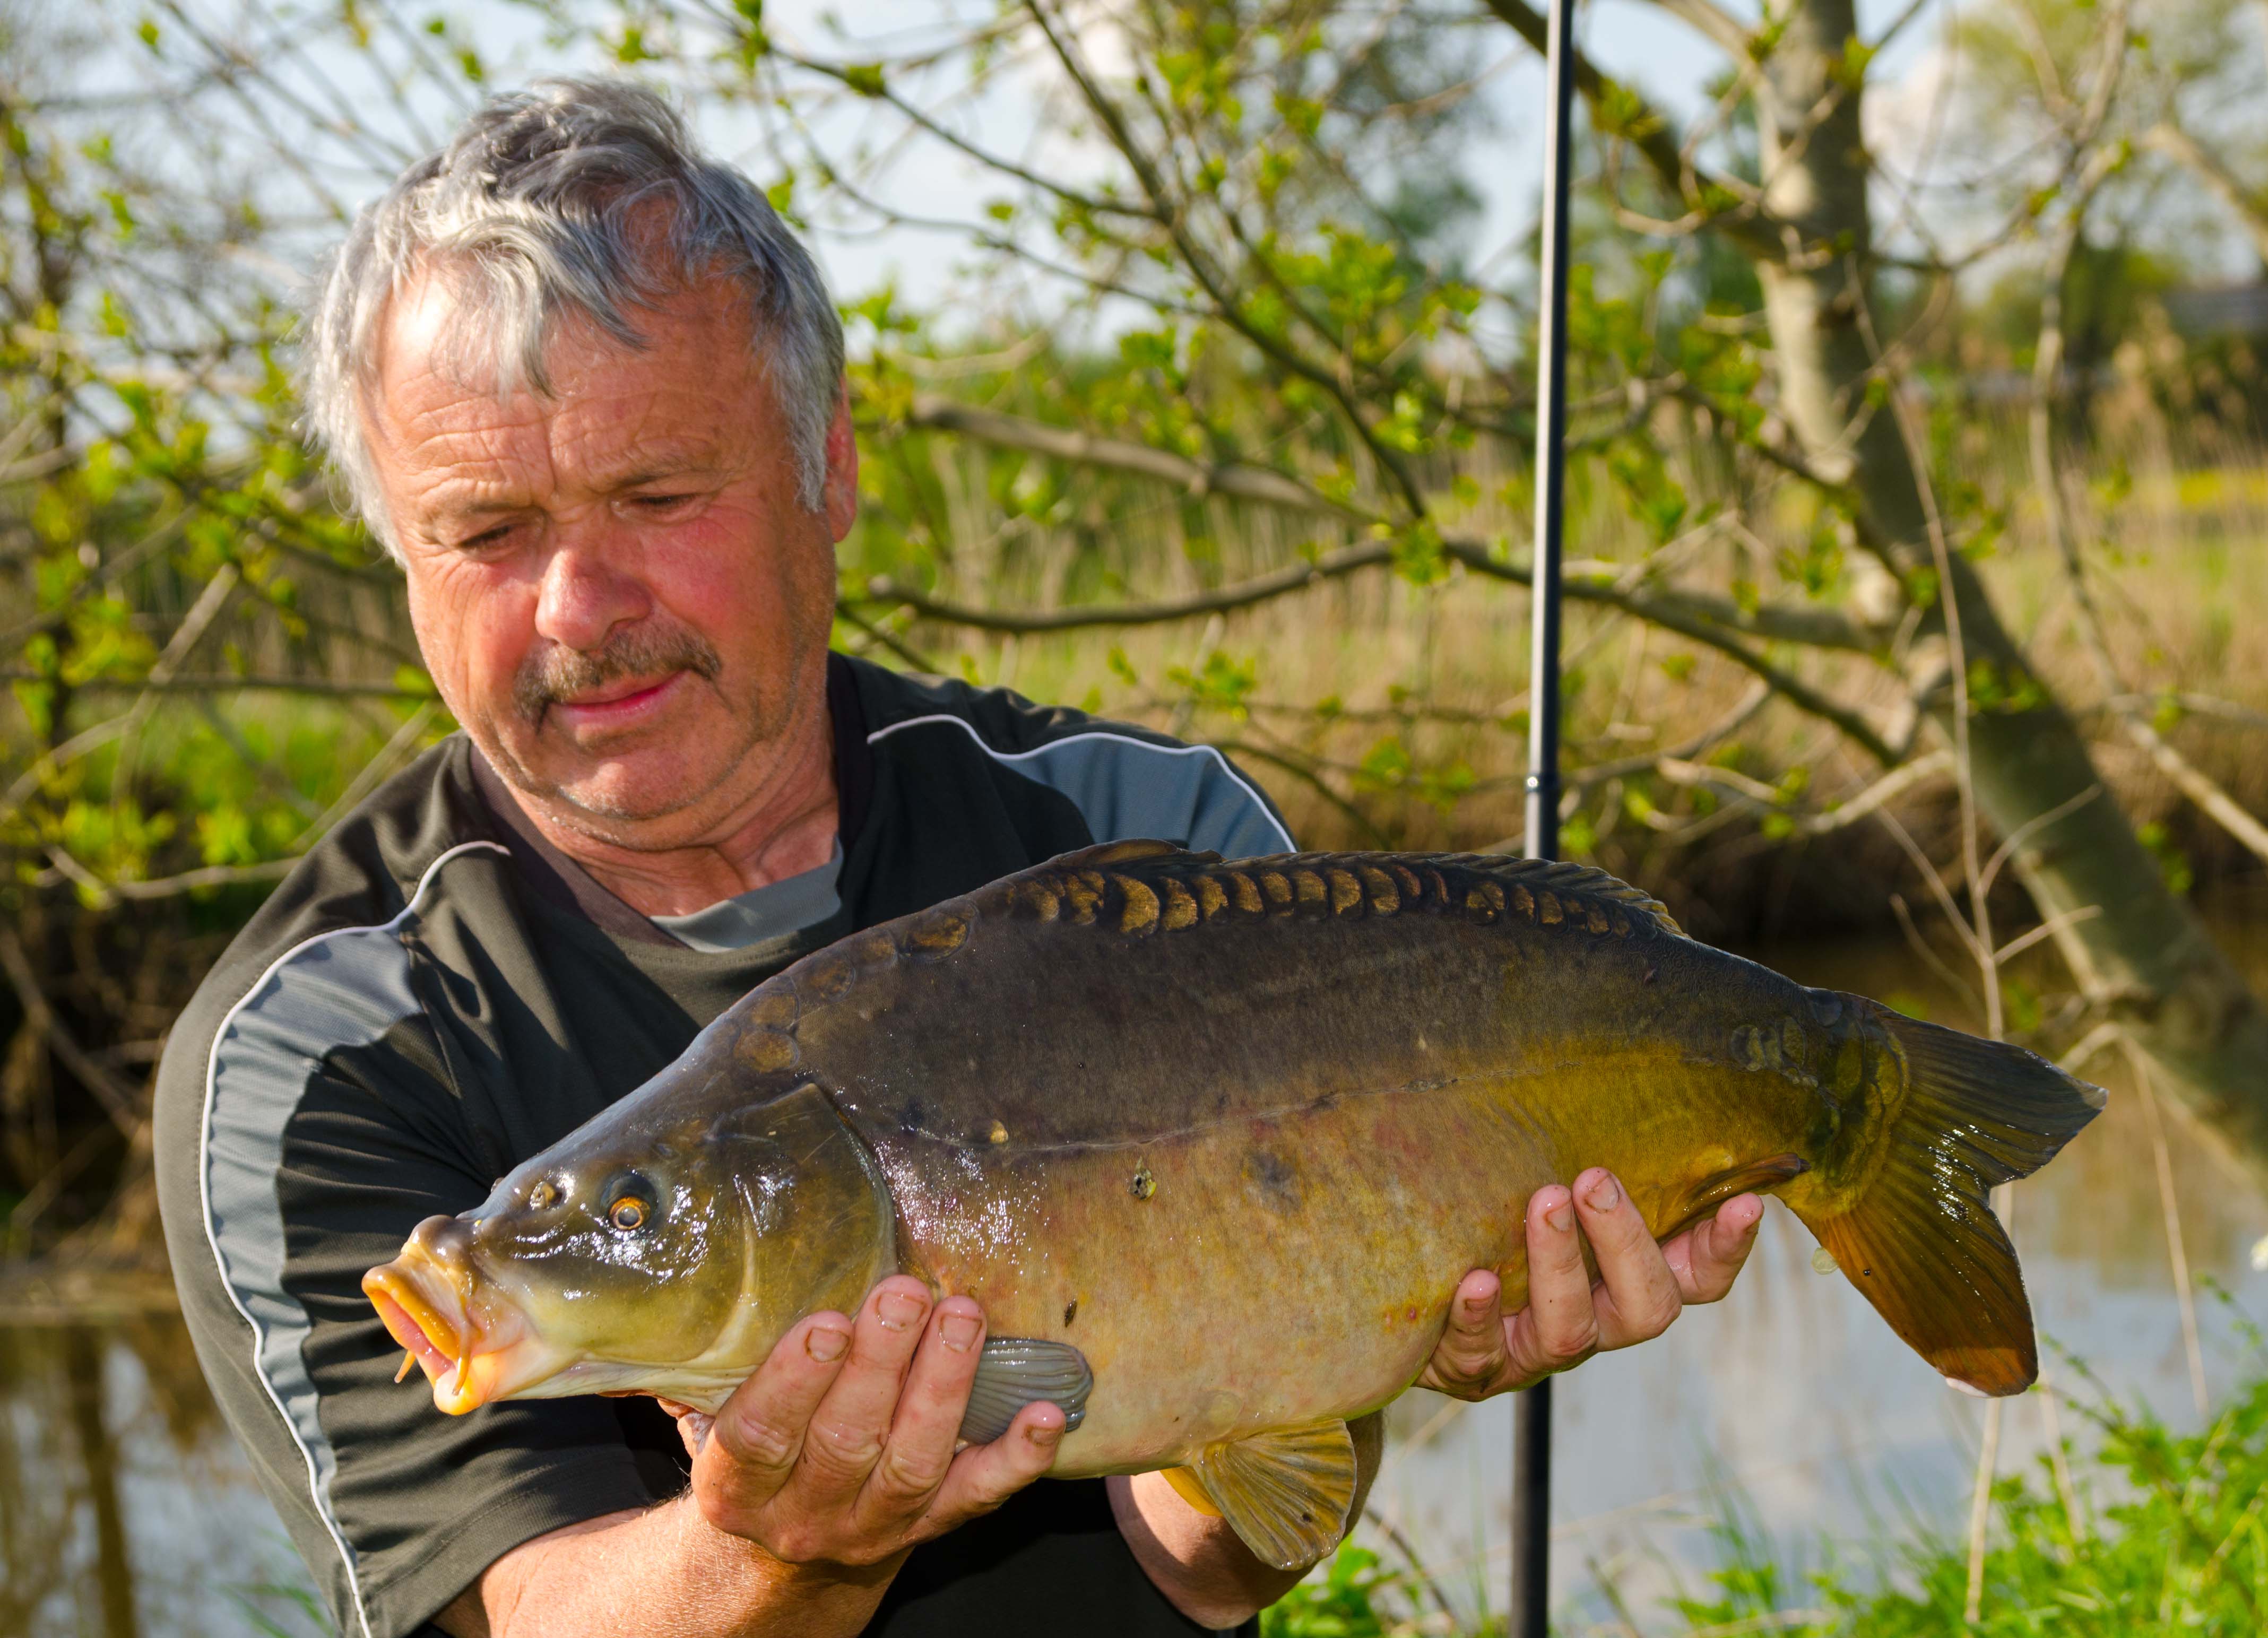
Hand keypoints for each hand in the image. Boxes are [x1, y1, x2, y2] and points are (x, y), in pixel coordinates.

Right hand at [669, 1276, 1064, 1566]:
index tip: (828, 1322)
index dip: (794, 1380)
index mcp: (737, 1486)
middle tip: (906, 1293)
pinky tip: (1048, 1413)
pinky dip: (1018, 1457)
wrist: (781, 1554)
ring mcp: (873, 1526)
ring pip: (913, 1464)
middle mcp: (804, 1514)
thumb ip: (707, 1365)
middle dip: (881, 1363)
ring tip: (963, 1316)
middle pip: (846, 1442)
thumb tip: (686, 1278)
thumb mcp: (712, 1416)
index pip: (761, 1434)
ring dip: (943, 1387)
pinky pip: (978, 1497)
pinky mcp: (930, 1527)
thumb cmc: (755, 1450)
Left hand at [1416, 1167, 1761, 1400]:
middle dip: (1626, 1241)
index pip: (1698, 1277)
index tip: (1744, 1201)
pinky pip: (1482, 1354)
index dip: (1726, 1248)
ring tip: (1542, 1202)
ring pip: (1571, 1329)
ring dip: (1560, 1263)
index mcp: (1627, 1282)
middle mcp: (1597, 1322)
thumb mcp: (1547, 1190)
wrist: (1414, 1291)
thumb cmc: (1497, 1223)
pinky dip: (1479, 1317)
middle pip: (1647, 1306)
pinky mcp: (1478, 1369)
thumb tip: (1609, 1080)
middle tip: (1594, 1179)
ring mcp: (1537, 1351)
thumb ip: (1586, 1166)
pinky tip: (1476, 1281)